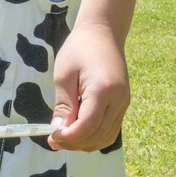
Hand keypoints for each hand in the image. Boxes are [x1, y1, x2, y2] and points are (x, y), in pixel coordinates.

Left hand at [48, 27, 129, 150]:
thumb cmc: (79, 49)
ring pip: (107, 136)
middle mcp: (119, 100)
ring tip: (64, 138)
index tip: (51, 138)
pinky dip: (95, 136)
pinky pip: (111, 129)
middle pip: (99, 135)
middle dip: (75, 143)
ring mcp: (124, 103)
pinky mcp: (123, 104)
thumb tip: (58, 130)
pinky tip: (77, 132)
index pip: (88, 125)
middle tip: (53, 141)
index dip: (69, 137)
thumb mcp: (64, 74)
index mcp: (103, 90)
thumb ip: (63, 104)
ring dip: (85, 143)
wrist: (103, 33)